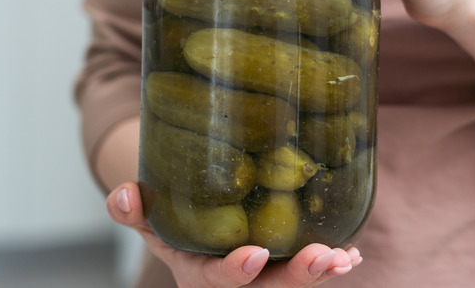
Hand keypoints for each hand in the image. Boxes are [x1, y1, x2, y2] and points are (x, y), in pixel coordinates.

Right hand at [107, 182, 360, 287]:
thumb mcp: (147, 218)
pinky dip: (329, 265)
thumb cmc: (169, 223)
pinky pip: (307, 272)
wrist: (190, 232)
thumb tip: (124, 195)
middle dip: (297, 277)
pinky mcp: (281, 268)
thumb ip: (132, 209)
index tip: (255, 255)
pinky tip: (350, 253)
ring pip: (292, 283)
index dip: (235, 271)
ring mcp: (260, 279)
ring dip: (320, 272)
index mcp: (197, 274)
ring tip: (344, 257)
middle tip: (323, 257)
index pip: (215, 280)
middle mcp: (233, 283)